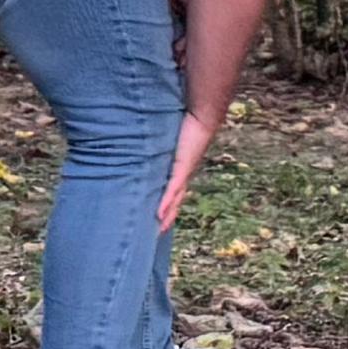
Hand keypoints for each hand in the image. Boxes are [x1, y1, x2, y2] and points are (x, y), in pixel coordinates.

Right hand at [156, 107, 216, 230]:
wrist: (202, 116)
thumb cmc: (186, 123)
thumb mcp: (168, 137)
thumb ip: (159, 144)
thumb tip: (144, 141)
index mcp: (182, 168)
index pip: (174, 191)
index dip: (168, 205)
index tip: (160, 219)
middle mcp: (184, 174)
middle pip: (175, 200)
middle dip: (168, 216)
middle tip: (158, 232)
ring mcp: (184, 172)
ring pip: (174, 199)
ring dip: (168, 215)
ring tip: (159, 229)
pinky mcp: (182, 168)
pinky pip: (173, 188)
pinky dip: (167, 202)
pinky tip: (160, 214)